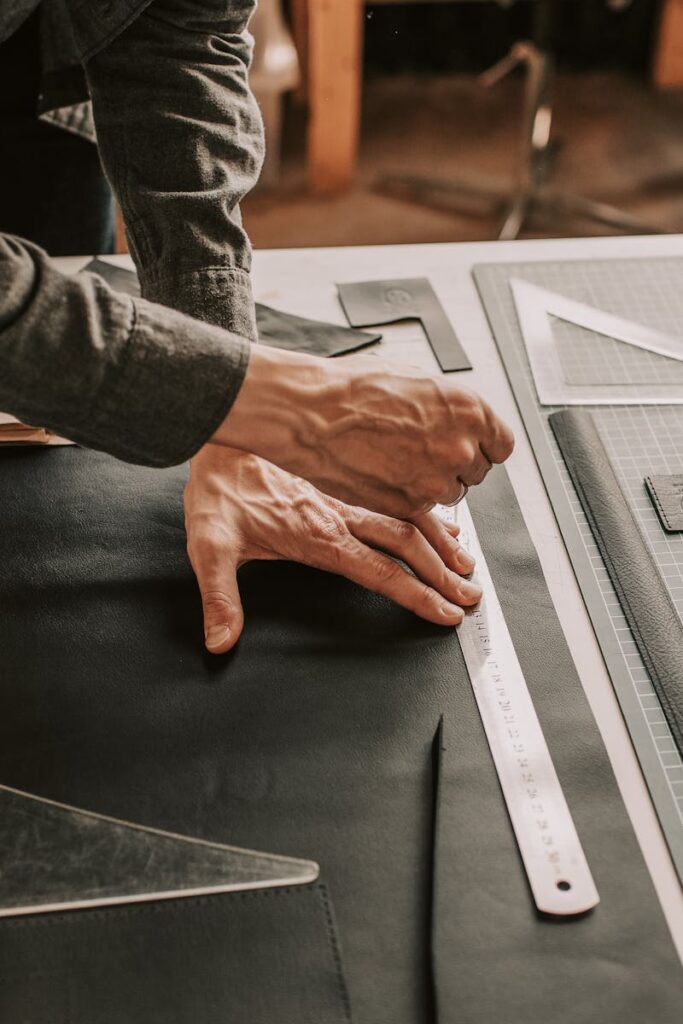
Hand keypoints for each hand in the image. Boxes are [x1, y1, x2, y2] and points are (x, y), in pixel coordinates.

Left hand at [185, 445, 481, 653]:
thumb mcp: (210, 543)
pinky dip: (423, 515)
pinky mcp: (341, 485)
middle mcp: (339, 516)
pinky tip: (439, 524)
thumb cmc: (218, 486)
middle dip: (442, 575)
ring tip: (467, 564)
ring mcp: (344, 499)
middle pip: (405, 547)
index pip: (379, 572)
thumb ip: (219, 596)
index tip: (444, 611)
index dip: (416, 595)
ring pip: (407, 521)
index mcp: (318, 535)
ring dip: (440, 544)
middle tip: (470, 595)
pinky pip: (394, 501)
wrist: (223, 433)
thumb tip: (219, 640)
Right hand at [212, 346, 513, 518]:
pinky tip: (384, 474)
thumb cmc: (352, 390)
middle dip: (454, 464)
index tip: (471, 448)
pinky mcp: (410, 505)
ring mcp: (436, 480)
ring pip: (451, 493)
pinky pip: (423, 508)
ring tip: (397, 461)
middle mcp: (460, 446)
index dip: (482, 446)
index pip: (501, 444)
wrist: (312, 413)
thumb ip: (446, 406)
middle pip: (477, 471)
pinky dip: (408, 496)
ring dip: (432, 483)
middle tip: (420, 451)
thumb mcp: (416, 380)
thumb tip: (456, 418)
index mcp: (469, 410)